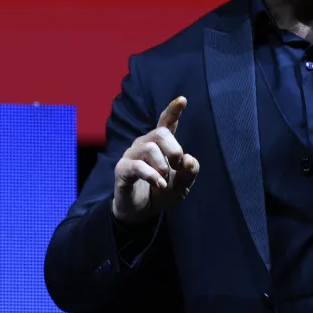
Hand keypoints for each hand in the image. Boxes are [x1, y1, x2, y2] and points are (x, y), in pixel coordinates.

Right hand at [112, 96, 200, 224]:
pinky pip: (137, 166)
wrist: (141, 212)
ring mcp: (132, 156)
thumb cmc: (162, 192)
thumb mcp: (183, 185)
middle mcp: (144, 145)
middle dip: (174, 149)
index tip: (182, 100)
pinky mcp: (122, 170)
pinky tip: (160, 184)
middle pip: (160, 133)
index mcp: (161, 145)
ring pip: (149, 148)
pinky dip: (152, 175)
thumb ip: (190, 171)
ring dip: (162, 165)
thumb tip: (188, 160)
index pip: (166, 122)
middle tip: (179, 165)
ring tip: (165, 181)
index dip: (173, 110)